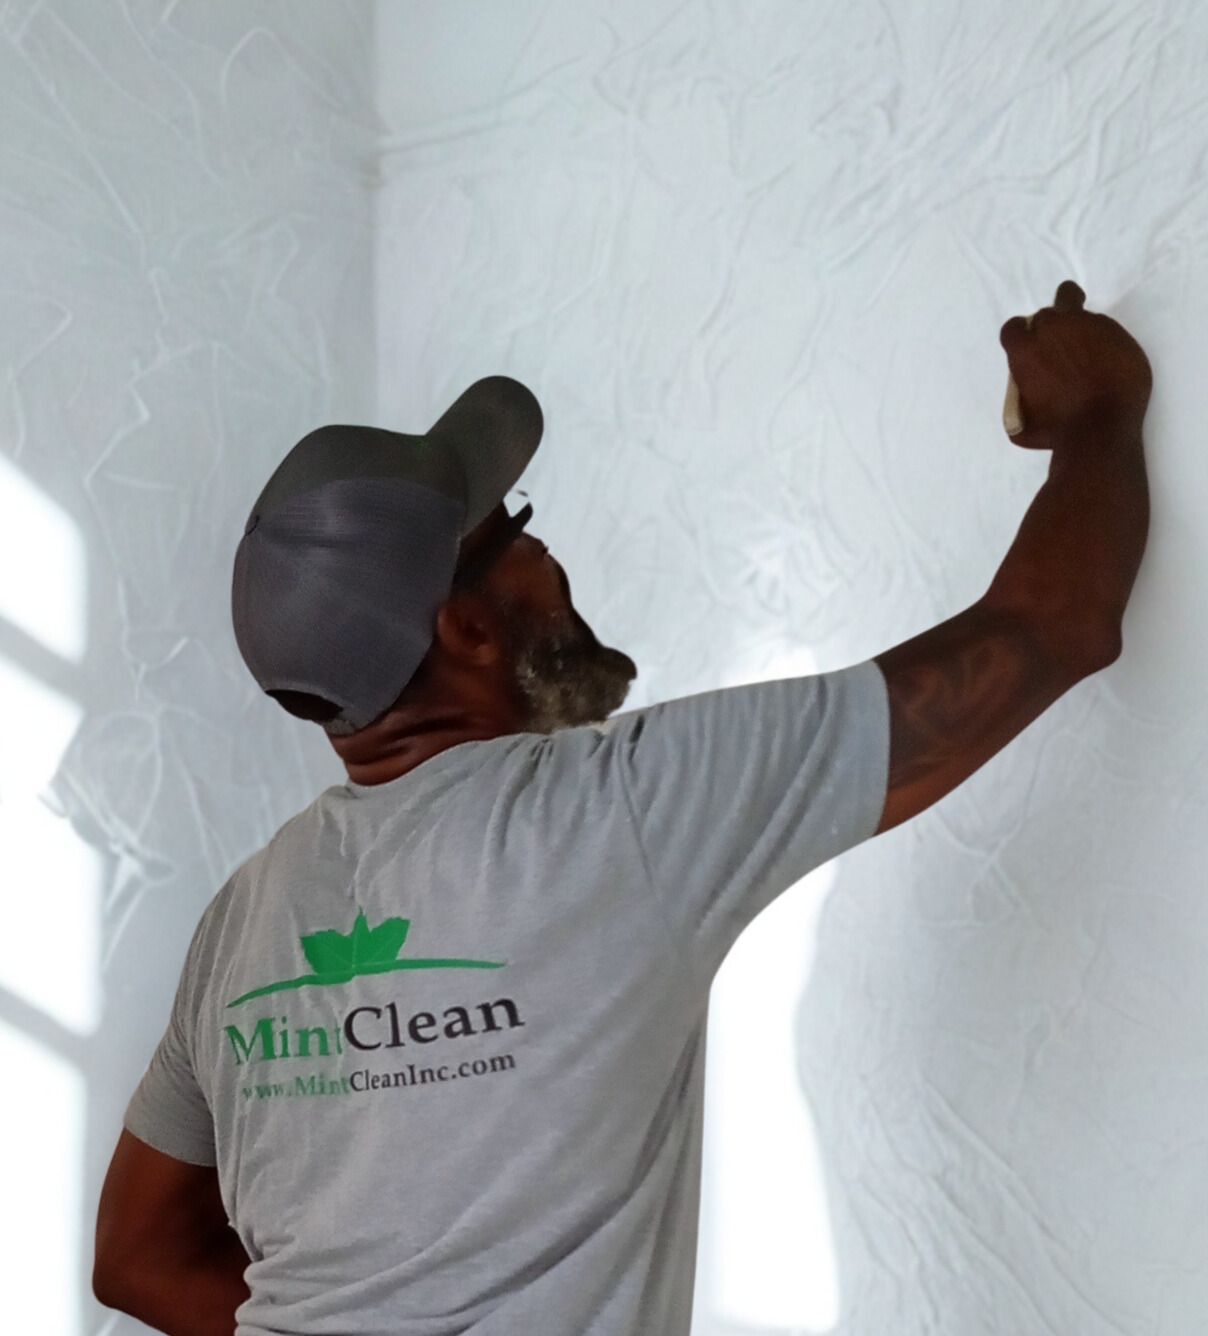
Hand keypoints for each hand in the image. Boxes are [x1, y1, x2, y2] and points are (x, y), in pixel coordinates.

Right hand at [999, 279, 1152, 450]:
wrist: (1102, 430)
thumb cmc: (1056, 430)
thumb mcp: (1020, 418)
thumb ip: (1020, 396)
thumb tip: (1027, 393)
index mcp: (1026, 349)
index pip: (1013, 327)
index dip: (1020, 338)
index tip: (1030, 351)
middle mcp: (1056, 329)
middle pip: (1050, 309)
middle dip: (1055, 326)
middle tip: (1062, 347)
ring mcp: (1091, 327)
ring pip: (1083, 315)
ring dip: (1081, 332)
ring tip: (1089, 360)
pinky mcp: (1119, 335)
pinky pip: (1109, 333)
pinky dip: (1106, 346)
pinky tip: (1108, 369)